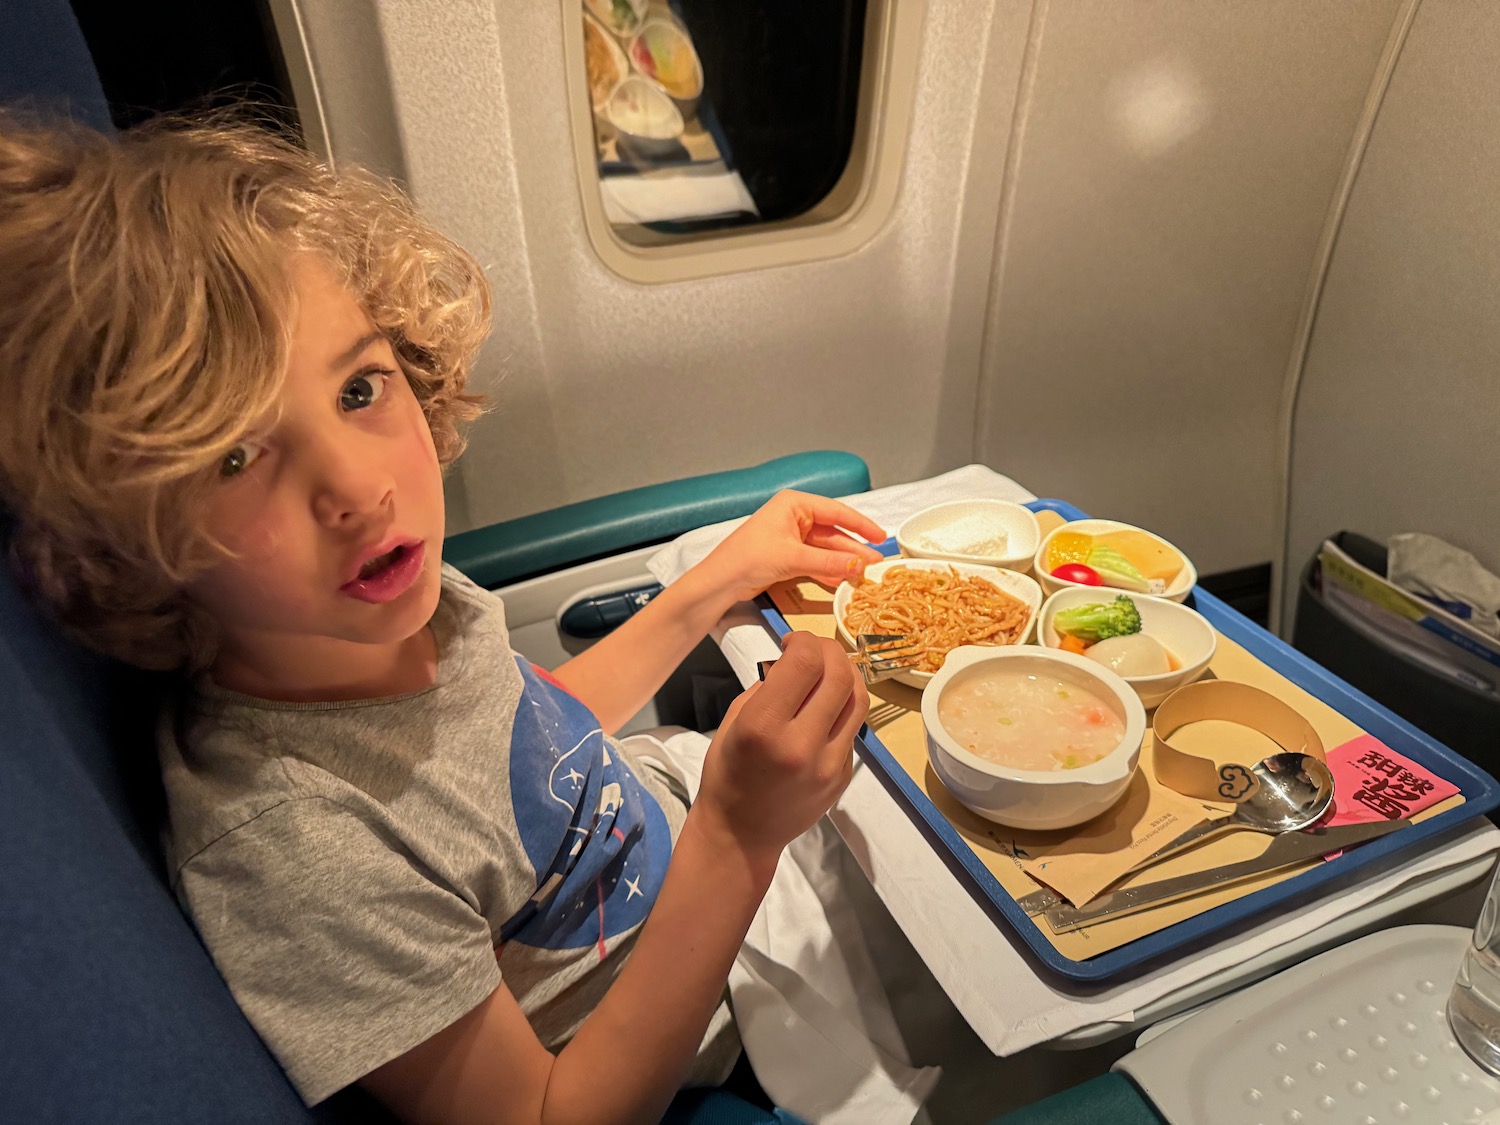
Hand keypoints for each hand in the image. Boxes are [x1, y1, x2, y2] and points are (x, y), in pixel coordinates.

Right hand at [692, 632, 868, 868]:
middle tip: (812, 651)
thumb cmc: (728, 773)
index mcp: (763, 727)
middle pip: (839, 674)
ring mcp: (829, 764)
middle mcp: (801, 744)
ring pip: (858, 698)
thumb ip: (768, 686)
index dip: (803, 640)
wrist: (742, 834)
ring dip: (845, 673)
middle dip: (827, 650)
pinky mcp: (843, 776)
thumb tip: (796, 661)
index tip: (790, 643)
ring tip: (826, 671)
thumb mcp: (734, 720)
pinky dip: (842, 706)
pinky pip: (853, 727)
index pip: (805, 662)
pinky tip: (824, 709)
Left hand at [699, 490, 886, 602]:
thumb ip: (829, 563)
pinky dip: (828, 571)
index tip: (880, 538)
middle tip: (875, 564)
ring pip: (825, 550)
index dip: (861, 525)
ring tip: (864, 575)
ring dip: (843, 562)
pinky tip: (843, 580)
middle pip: (832, 532)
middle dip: (853, 549)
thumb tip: (859, 565)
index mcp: (794, 504)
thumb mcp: (793, 558)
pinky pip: (815, 561)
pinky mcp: (786, 556)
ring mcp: (790, 537)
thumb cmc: (748, 558)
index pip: (836, 512)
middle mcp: (794, 517)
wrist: (720, 581)